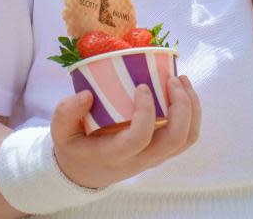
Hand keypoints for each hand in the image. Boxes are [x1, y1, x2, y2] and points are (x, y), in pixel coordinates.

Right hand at [53, 76, 200, 189]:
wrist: (85, 172)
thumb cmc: (74, 147)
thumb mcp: (60, 132)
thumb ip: (66, 112)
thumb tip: (87, 94)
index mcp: (115, 155)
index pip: (139, 139)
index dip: (146, 112)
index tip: (141, 86)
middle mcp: (141, 159)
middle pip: (174, 140)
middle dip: (181, 107)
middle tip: (172, 79)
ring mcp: (155, 157)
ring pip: (186, 139)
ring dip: (191, 109)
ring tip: (181, 80)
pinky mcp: (161, 151)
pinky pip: (186, 137)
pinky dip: (192, 114)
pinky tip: (183, 91)